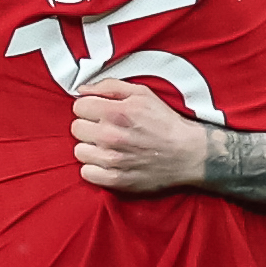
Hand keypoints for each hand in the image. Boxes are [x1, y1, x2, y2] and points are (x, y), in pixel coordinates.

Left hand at [73, 82, 210, 191]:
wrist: (189, 154)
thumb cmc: (166, 122)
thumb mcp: (143, 94)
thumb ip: (110, 87)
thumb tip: (82, 90)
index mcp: (116, 112)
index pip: (78, 107)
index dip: (89, 108)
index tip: (100, 113)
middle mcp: (111, 135)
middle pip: (76, 129)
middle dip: (90, 127)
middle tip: (106, 130)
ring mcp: (112, 160)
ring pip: (79, 151)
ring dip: (91, 148)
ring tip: (108, 147)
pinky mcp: (115, 179)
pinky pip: (86, 173)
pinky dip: (94, 168)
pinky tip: (109, 162)